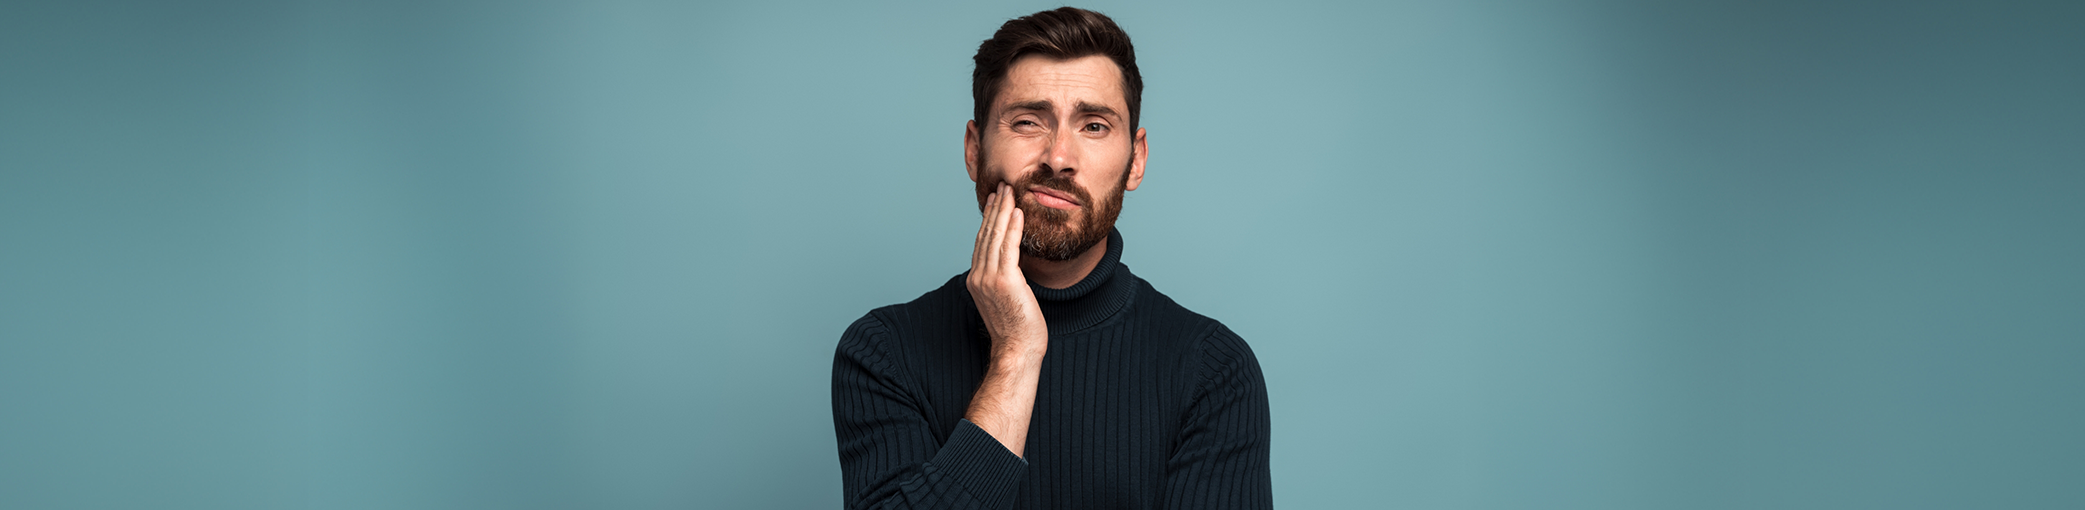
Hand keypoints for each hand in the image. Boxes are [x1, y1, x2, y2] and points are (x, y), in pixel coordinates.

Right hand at [967, 182, 1047, 359]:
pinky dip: (1012, 227)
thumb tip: (1014, 264)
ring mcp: (988, 278)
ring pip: (994, 236)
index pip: (982, 242)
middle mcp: (978, 277)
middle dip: (995, 208)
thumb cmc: (1017, 329)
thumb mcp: (1007, 299)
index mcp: (976, 280)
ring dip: (1003, 211)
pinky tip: (1018, 211)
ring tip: (1010, 191)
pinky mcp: (1004, 281)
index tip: (996, 201)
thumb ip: (1005, 279)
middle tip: (1002, 187)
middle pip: (985, 234)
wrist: (1017, 350)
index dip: (989, 219)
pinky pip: (1008, 247)